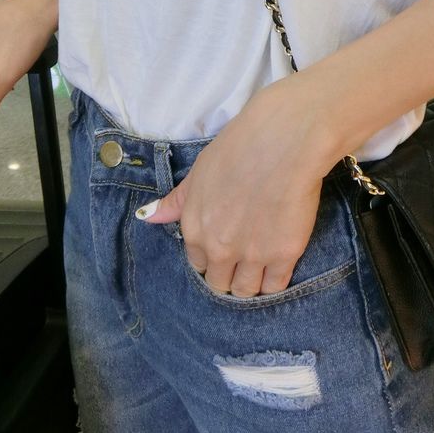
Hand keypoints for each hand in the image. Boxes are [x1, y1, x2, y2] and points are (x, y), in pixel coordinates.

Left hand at [135, 74, 341, 296]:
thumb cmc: (239, 148)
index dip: (211, 258)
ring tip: (262, 264)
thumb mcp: (199, 172)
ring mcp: (252, 255)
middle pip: (220, 283)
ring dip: (251, 281)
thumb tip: (149, 216)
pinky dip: (276, 280)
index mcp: (195, 229)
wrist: (282, 141)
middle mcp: (220, 249)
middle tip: (244, 257)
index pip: (198, 264)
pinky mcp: (284, 254)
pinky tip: (279, 263)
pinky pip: (276, 285)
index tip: (224, 248)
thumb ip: (176, 201)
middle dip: (229, 274)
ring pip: (246, 290)